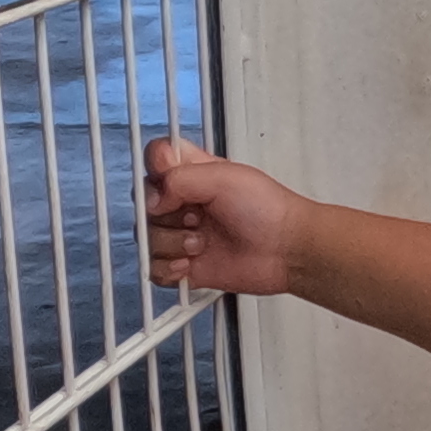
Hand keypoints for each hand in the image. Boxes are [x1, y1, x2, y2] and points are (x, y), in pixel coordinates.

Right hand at [142, 139, 306, 295]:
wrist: (286, 250)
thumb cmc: (268, 209)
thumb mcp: (224, 176)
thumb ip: (180, 178)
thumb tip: (154, 198)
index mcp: (193, 174)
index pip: (155, 161)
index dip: (157, 172)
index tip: (171, 183)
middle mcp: (184, 203)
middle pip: (144, 204)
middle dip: (166, 215)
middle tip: (195, 217)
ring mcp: (182, 235)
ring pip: (147, 238)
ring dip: (173, 243)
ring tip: (201, 243)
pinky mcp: (185, 266)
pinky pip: (155, 269)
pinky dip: (169, 269)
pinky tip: (191, 263)